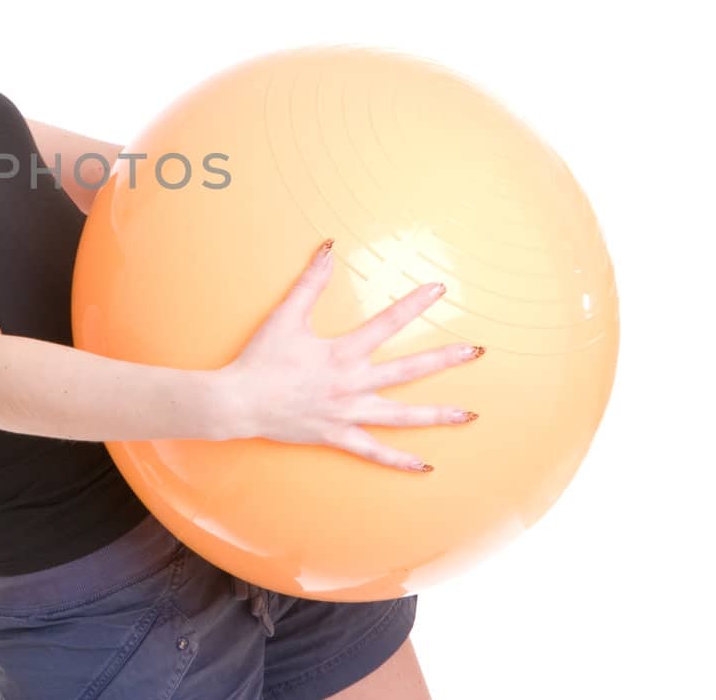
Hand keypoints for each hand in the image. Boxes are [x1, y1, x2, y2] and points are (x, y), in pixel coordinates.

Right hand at [217, 240, 483, 471]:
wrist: (239, 402)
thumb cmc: (260, 359)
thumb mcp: (285, 316)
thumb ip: (310, 282)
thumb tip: (328, 249)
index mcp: (342, 353)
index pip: (387, 323)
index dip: (415, 304)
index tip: (439, 289)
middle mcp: (352, 384)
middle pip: (408, 371)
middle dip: (444, 359)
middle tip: (476, 351)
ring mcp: (348, 414)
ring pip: (401, 417)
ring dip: (437, 415)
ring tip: (468, 415)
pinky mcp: (337, 436)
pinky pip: (374, 452)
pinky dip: (399, 461)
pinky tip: (424, 466)